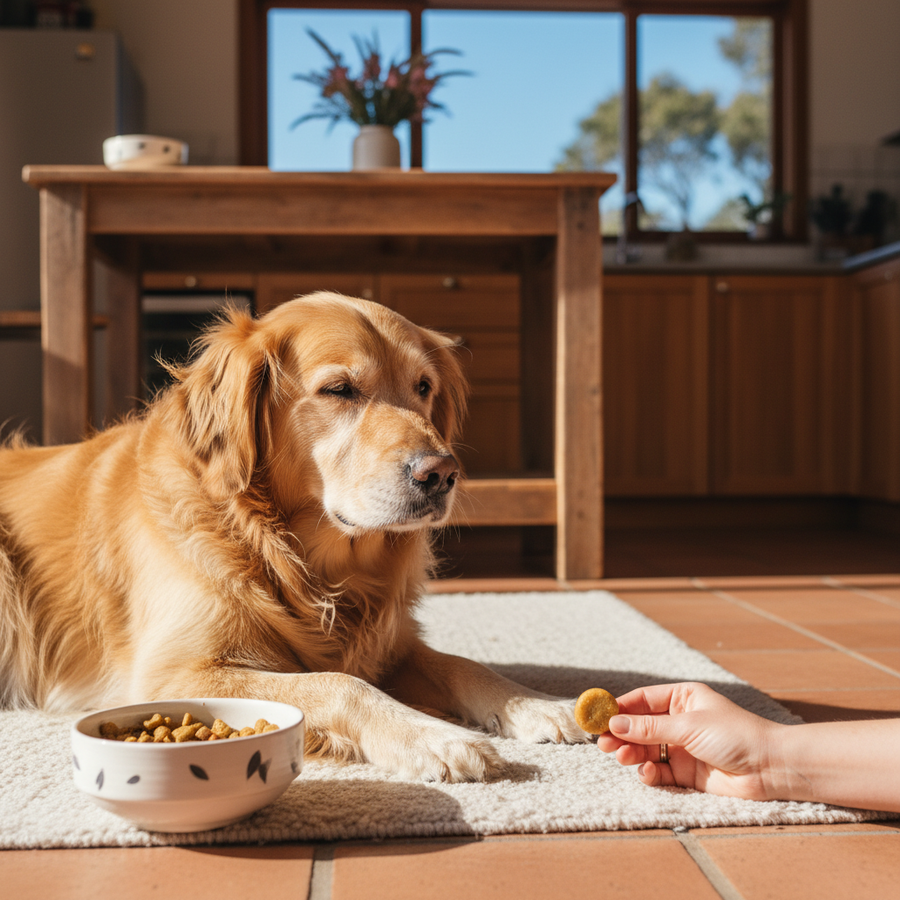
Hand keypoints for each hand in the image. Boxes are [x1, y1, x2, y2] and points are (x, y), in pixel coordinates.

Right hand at [595, 682, 783, 800]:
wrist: (770, 768)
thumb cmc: (736, 735)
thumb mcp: (688, 726)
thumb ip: (650, 727)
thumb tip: (615, 723)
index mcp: (682, 698)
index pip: (642, 700)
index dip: (619, 707)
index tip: (597, 716)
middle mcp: (679, 721)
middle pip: (639, 726)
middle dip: (621, 733)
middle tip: (603, 743)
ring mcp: (681, 747)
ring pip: (645, 749)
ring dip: (631, 753)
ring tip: (622, 757)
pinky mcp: (685, 773)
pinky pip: (657, 771)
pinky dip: (647, 772)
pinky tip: (646, 772)